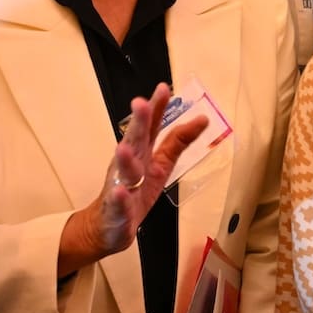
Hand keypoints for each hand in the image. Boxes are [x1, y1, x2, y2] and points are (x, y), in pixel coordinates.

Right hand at [58, 83, 207, 276]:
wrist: (109, 225)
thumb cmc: (136, 189)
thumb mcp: (161, 164)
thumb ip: (178, 141)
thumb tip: (203, 118)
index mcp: (141, 152)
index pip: (150, 126)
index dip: (156, 108)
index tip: (163, 87)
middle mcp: (129, 164)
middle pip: (134, 141)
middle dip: (137, 123)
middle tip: (139, 103)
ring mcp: (121, 186)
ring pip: (123, 171)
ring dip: (124, 159)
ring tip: (124, 146)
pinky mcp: (117, 210)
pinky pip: (118, 203)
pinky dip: (119, 198)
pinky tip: (120, 192)